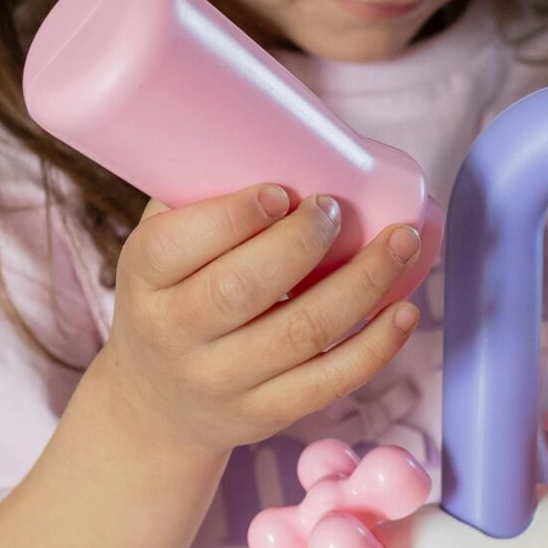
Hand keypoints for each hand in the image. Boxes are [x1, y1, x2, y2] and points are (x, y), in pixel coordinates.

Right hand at [98, 184, 423, 454]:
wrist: (157, 405)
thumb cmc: (173, 298)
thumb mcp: (161, 249)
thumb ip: (203, 199)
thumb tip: (282, 133)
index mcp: (144, 279)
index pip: (175, 247)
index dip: (233, 217)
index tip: (280, 191)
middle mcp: (176, 335)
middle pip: (243, 289)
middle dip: (303, 243)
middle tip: (337, 209)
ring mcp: (223, 381)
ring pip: (302, 333)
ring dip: (363, 283)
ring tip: (401, 242)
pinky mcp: (266, 414)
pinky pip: (329, 382)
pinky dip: (375, 346)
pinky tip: (403, 310)